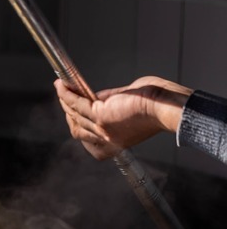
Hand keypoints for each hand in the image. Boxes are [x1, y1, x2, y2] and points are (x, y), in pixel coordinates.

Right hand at [54, 76, 192, 159]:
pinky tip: (62, 85)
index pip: (87, 139)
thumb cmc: (156, 106)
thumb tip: (95, 97)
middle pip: (77, 129)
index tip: (73, 112)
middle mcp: (105, 140)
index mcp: (114, 143)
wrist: (165, 107)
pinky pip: (77, 104)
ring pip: (74, 115)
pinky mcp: (100, 116)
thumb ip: (110, 105)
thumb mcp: (127, 107)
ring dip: (65, 100)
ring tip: (62, 88)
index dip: (77, 124)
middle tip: (66, 97)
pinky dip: (67, 93)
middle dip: (69, 113)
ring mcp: (101, 129)